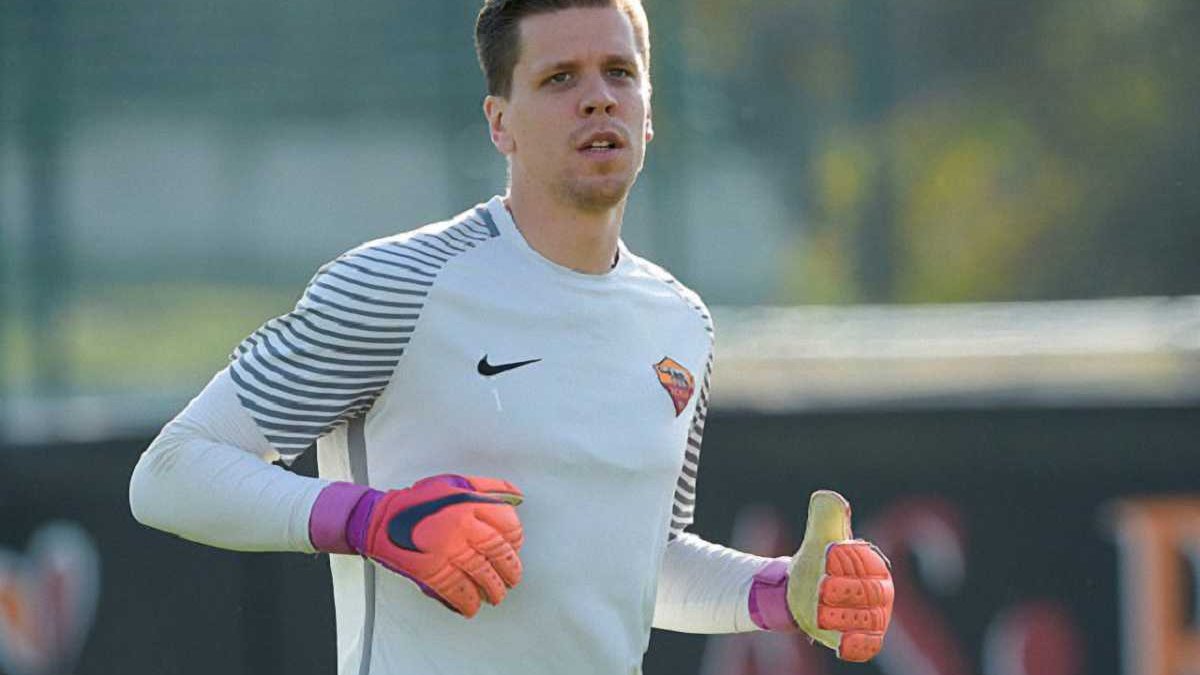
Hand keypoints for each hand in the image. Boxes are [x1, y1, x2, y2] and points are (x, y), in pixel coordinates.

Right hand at [349, 474, 524, 617]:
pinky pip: (459, 591)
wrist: (380, 519)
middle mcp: (462, 526)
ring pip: (483, 575)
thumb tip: (516, 497)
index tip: (515, 548)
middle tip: (511, 578)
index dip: (516, 540)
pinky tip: (471, 606)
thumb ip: (487, 488)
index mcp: (470, 503)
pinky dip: (468, 603)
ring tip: (496, 595)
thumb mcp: (454, 482)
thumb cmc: (416, 501)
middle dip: (510, 570)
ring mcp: (448, 549)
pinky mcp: (431, 570)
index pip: (509, 524)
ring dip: (494, 590)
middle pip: (500, 552)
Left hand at [786, 490, 893, 661]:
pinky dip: (857, 644)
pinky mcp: (860, 641)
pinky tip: (841, 641)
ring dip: (840, 616)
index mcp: (876, 568)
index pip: (871, 570)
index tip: (825, 563)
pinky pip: (867, 646)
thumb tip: (830, 497)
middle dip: (843, 592)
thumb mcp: (819, 536)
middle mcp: (881, 595)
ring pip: (866, 621)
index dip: (847, 567)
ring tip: (818, 610)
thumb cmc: (816, 562)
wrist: (800, 592)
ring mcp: (872, 619)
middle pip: (869, 596)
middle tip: (819, 588)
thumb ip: (826, 515)